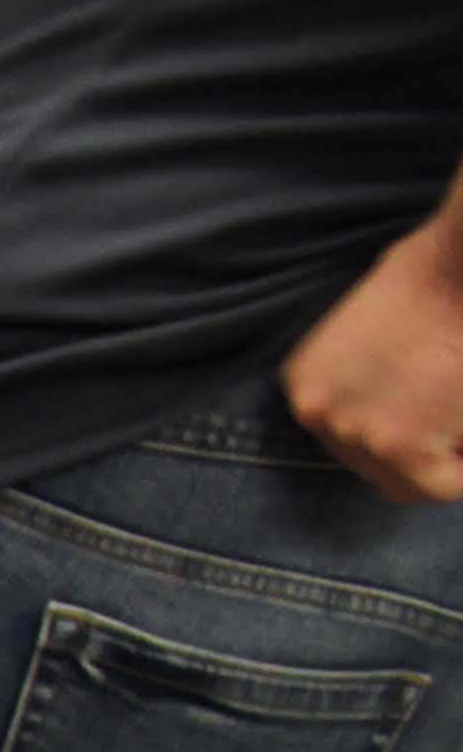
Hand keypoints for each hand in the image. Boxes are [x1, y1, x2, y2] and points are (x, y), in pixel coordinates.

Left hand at [285, 199, 462, 502]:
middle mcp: (315, 411)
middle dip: (421, 457)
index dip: (400, 436)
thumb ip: (376, 373)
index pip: (347, 435)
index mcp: (304, 380)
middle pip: (371, 466)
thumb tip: (407, 401)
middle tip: (454, 435)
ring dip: (447, 465)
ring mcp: (352, 431)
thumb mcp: (381, 318)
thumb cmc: (442, 267)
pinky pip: (444, 484)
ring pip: (407, 482)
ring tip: (462, 426)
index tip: (435, 429)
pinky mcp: (398, 444)